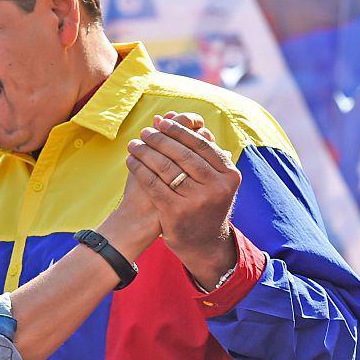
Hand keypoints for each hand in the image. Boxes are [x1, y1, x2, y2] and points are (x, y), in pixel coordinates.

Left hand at [112, 112, 213, 240]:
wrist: (203, 243)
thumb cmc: (205, 202)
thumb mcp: (210, 178)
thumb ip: (195, 149)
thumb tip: (165, 116)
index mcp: (229, 175)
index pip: (202, 144)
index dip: (180, 131)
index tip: (162, 122)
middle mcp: (217, 187)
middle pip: (183, 154)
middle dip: (161, 140)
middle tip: (146, 131)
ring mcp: (197, 200)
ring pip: (166, 167)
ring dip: (146, 152)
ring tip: (135, 144)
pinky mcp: (176, 212)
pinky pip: (152, 183)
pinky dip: (139, 169)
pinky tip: (130, 160)